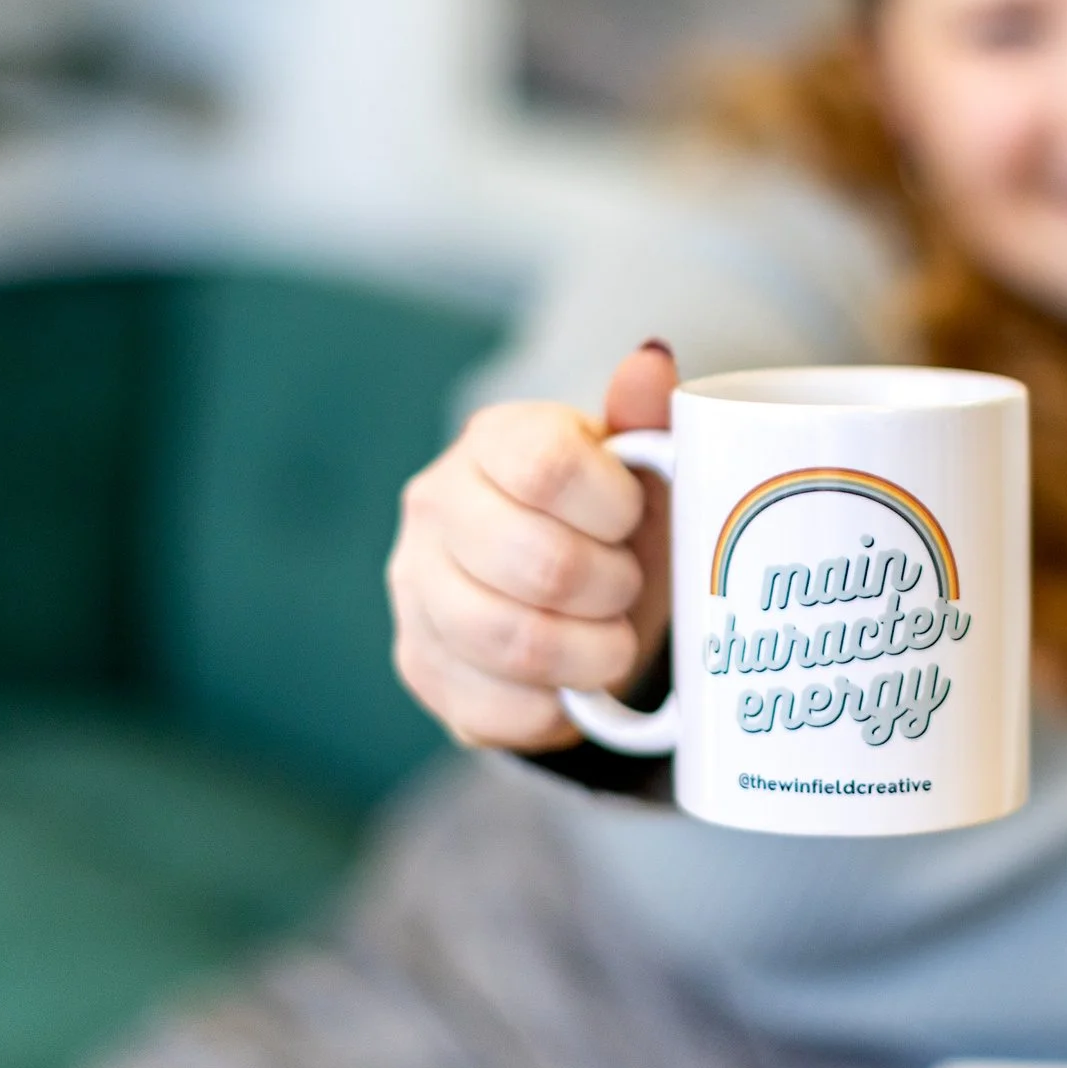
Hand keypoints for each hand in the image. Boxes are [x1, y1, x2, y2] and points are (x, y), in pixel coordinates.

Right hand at [386, 342, 675, 750]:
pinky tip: (571, 686)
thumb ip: (647, 416)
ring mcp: (416, 588)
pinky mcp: (419, 665)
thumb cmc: (612, 521)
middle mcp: (436, 504)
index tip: (634, 520)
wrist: (570, 597)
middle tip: (629, 591)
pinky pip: (491, 708)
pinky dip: (552, 709)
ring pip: (510, 641)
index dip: (612, 507)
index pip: (547, 467)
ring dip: (588, 655)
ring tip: (612, 645)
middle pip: (537, 563)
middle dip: (610, 589)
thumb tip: (650, 359)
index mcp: (493, 438)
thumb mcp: (641, 468)